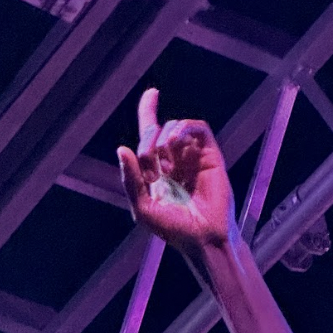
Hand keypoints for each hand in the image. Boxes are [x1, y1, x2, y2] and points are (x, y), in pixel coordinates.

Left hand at [117, 89, 235, 253]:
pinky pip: (197, 128)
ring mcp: (193, 157)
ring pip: (175, 126)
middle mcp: (175, 161)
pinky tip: (175, 143)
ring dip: (163, 138)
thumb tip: (122, 148)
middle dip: (148, 141)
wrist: (204, 239)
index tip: (152, 93)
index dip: (149, 111)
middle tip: (151, 168)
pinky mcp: (210, 156)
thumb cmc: (175, 230)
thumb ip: (131, 180)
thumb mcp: (143, 209)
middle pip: (156, 131)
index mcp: (157, 172)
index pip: (151, 134)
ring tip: (165, 166)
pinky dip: (183, 128)